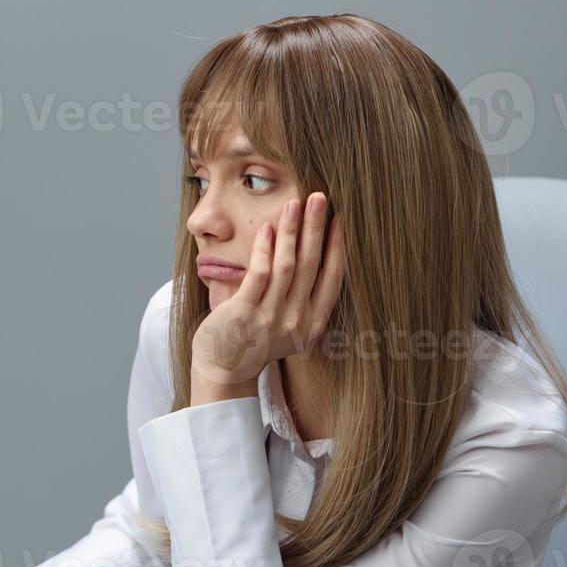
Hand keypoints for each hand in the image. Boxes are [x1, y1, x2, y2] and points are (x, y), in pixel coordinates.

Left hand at [190, 192, 344, 399]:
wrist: (225, 368)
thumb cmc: (257, 341)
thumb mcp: (291, 326)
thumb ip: (304, 300)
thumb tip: (316, 257)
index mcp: (313, 323)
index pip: (333, 277)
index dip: (337, 246)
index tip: (340, 218)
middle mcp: (296, 321)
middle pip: (312, 264)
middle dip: (317, 228)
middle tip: (320, 197)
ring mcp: (271, 317)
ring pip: (287, 265)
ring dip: (292, 231)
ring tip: (294, 205)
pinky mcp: (245, 312)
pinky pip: (259, 273)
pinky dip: (264, 248)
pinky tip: (266, 228)